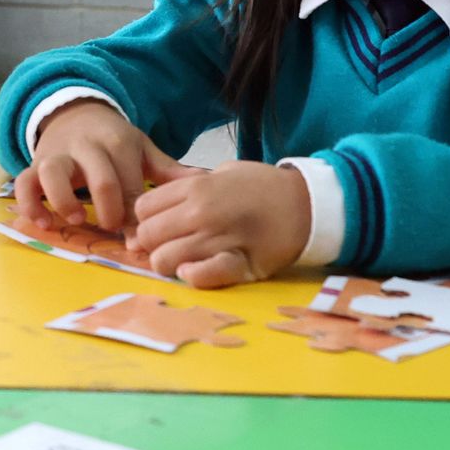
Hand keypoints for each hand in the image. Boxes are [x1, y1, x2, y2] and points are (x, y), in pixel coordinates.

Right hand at [14, 100, 199, 231]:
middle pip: (99, 175)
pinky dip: (31, 203)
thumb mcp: (142, 149)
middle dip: (109, 206)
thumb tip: (205, 183)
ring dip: (64, 198)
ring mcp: (57, 154)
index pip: (131, 180)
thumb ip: (168, 171)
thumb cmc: (113, 141)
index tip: (141, 237)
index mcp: (118, 143)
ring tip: (77, 220)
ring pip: (53, 172)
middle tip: (114, 227)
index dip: (136, 212)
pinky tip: (43, 223)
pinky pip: (24, 182)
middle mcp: (86, 146)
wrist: (75, 113)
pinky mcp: (35, 164)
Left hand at [129, 161, 310, 287]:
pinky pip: (201, 276)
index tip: (157, 225)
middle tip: (168, 245)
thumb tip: (153, 209)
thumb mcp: (221, 173)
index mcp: (196, 187)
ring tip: (182, 260)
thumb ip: (187, 188)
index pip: (143, 209)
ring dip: (168, 264)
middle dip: (151, 244)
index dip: (145, 219)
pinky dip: (192, 276)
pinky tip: (193, 272)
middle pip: (148, 236)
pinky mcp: (240, 265)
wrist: (306, 204)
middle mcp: (202, 212)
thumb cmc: (261, 187)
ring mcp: (219, 239)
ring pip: (165, 260)